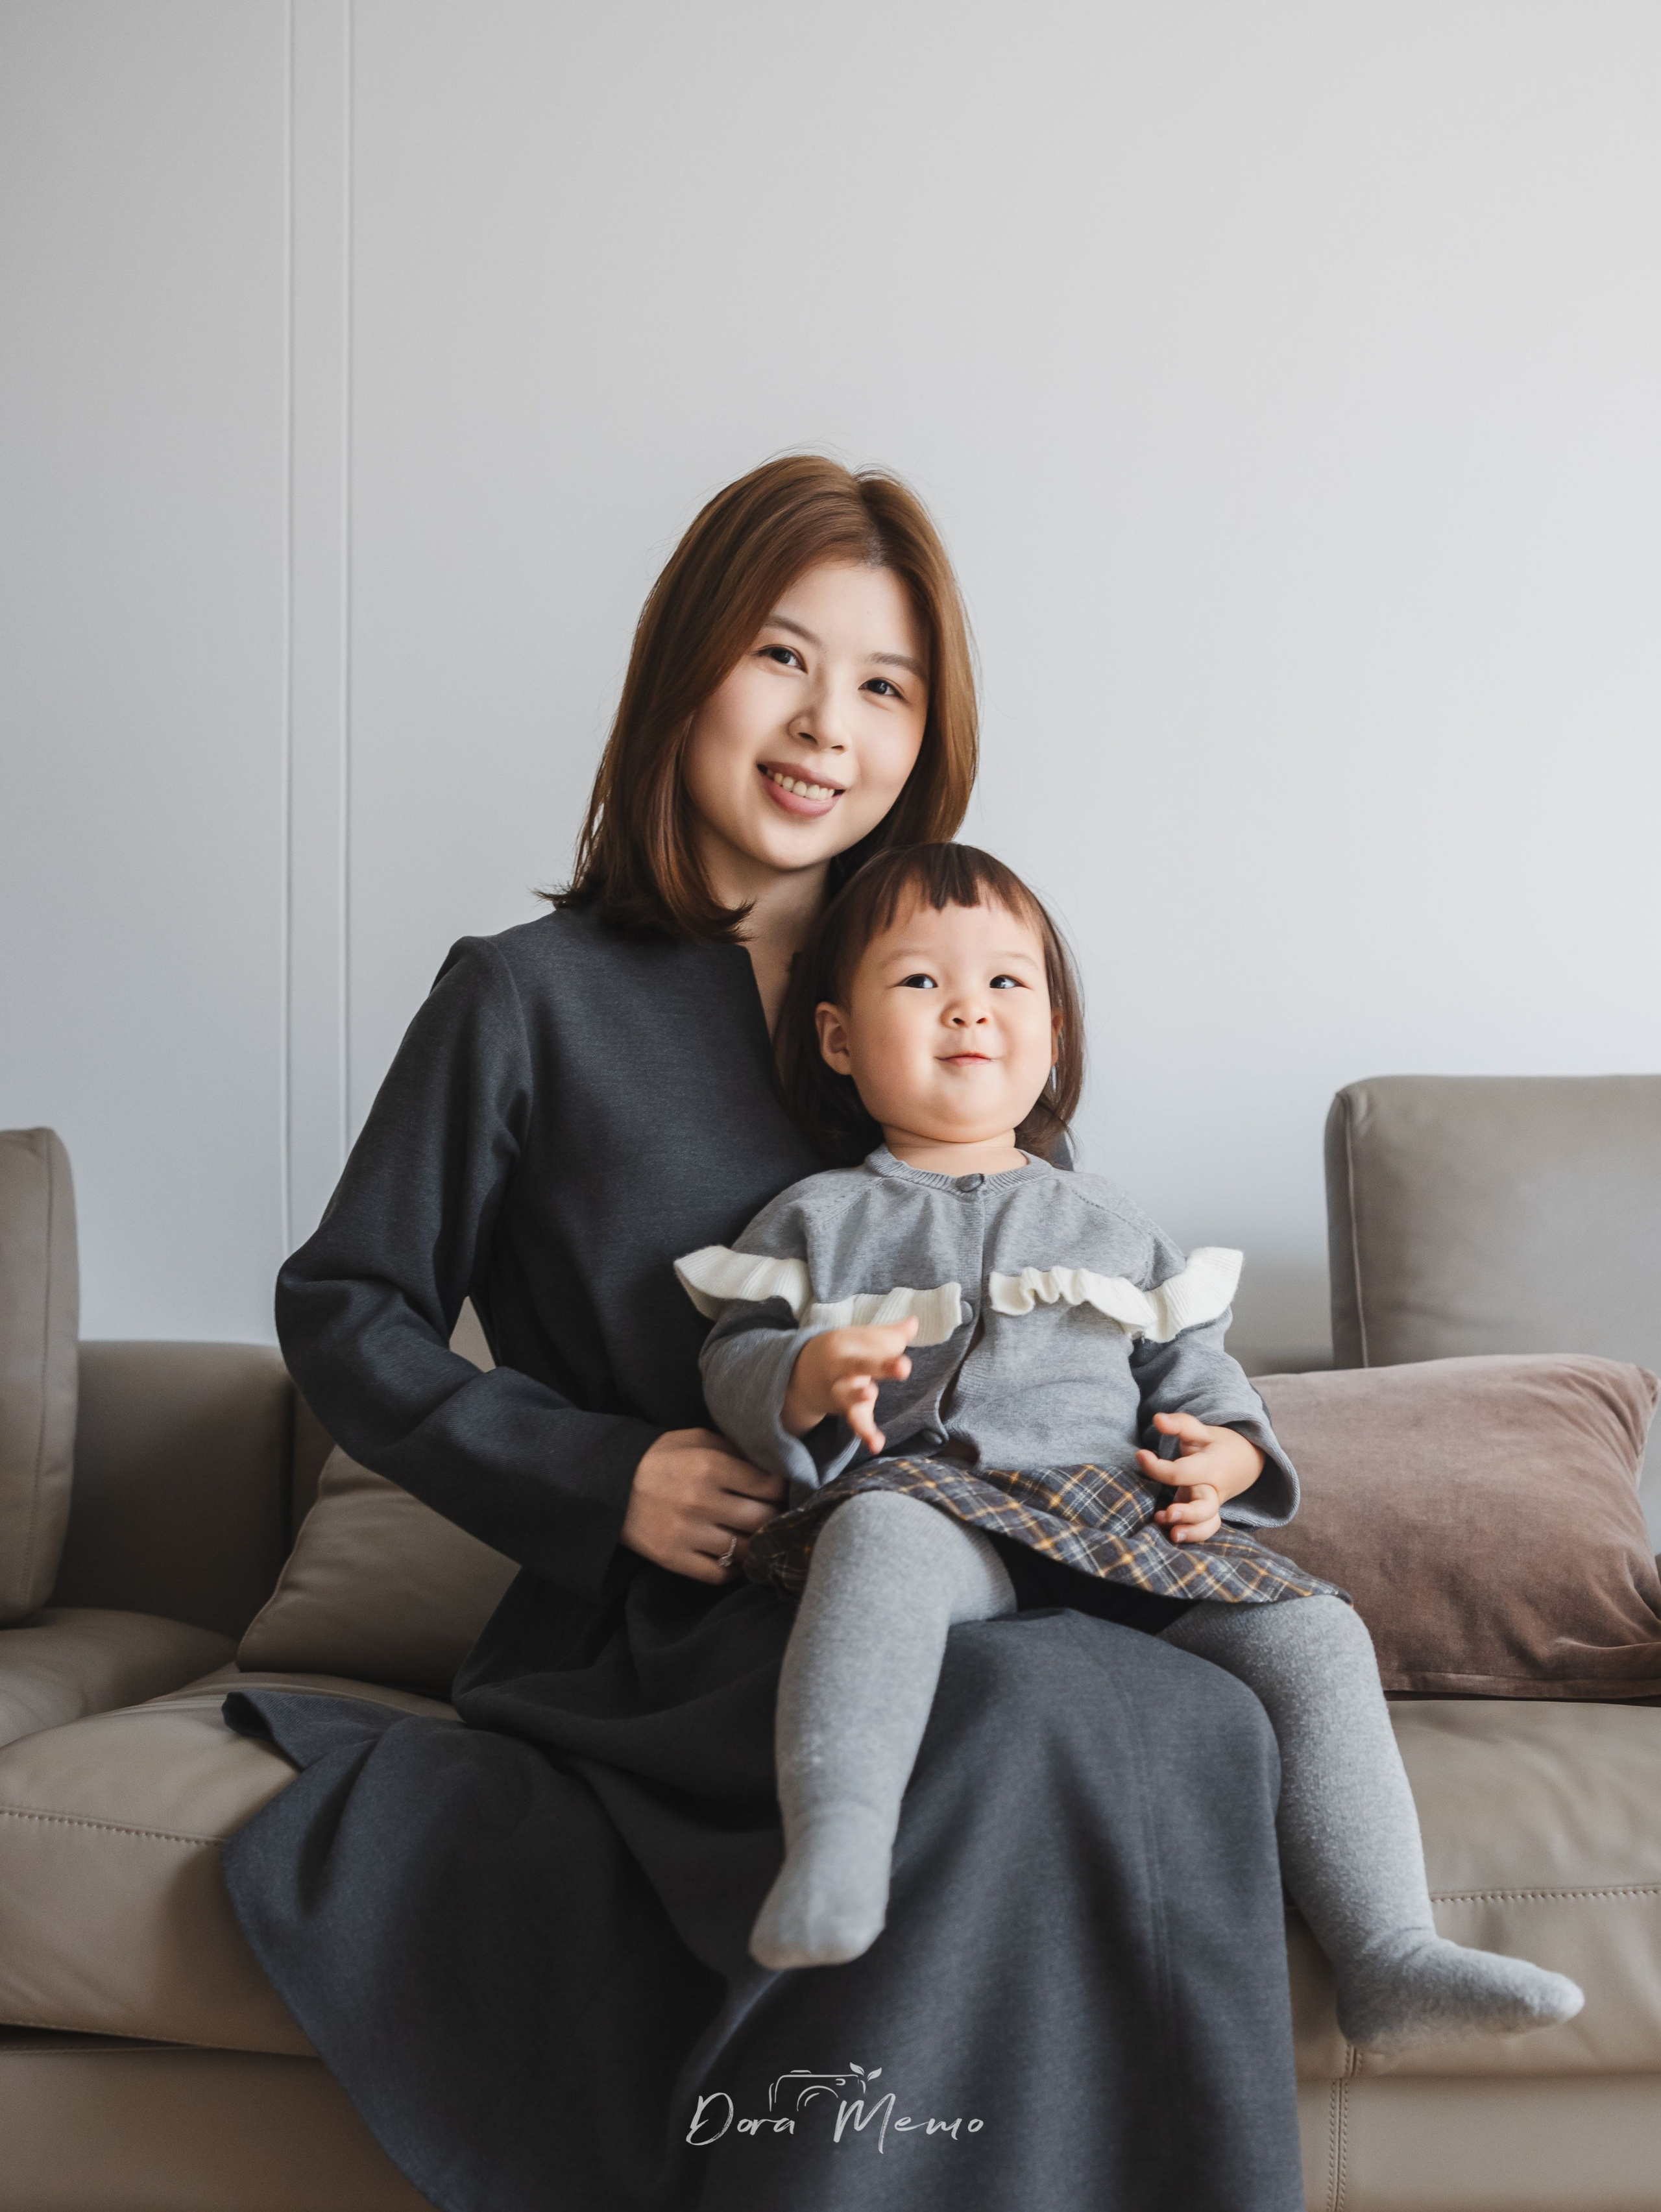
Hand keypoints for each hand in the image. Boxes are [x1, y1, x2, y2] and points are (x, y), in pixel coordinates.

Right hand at [621, 1427, 785, 1583]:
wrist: (608, 1485)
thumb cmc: (659, 1458)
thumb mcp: (696, 1439)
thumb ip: (734, 1449)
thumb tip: (773, 1465)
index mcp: (709, 1466)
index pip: (768, 1485)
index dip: (782, 1488)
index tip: (782, 1490)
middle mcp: (701, 1501)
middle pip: (762, 1519)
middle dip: (775, 1517)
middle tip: (775, 1514)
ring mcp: (686, 1534)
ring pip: (745, 1550)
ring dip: (757, 1544)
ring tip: (756, 1535)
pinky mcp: (673, 1558)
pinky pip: (719, 1574)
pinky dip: (733, 1569)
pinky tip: (735, 1556)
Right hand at [783, 1319, 918, 1455]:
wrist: (801, 1374)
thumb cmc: (842, 1353)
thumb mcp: (858, 1339)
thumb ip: (888, 1334)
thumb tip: (915, 1323)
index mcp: (845, 1344)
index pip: (872, 1341)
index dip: (891, 1341)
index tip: (907, 1335)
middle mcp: (840, 1367)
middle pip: (860, 1364)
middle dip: (881, 1365)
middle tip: (904, 1366)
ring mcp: (841, 1391)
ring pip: (849, 1397)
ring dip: (858, 1397)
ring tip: (870, 1395)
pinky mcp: (847, 1411)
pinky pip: (857, 1423)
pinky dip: (866, 1434)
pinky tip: (876, 1444)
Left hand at [1137, 1410, 1264, 1543]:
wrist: (1246, 1460)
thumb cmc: (1217, 1445)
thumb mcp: (1202, 1431)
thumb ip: (1180, 1424)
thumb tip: (1157, 1419)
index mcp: (1210, 1467)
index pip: (1182, 1472)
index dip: (1157, 1467)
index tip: (1140, 1455)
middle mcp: (1212, 1489)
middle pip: (1205, 1508)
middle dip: (1188, 1514)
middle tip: (1166, 1513)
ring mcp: (1210, 1504)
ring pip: (1209, 1525)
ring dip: (1191, 1532)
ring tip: (1171, 1534)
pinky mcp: (1205, 1514)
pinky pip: (1204, 1529)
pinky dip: (1192, 1535)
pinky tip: (1170, 1531)